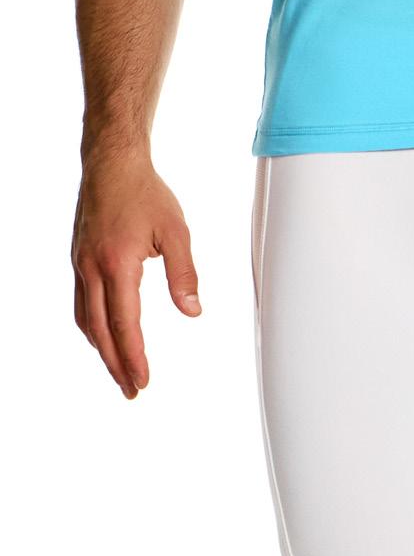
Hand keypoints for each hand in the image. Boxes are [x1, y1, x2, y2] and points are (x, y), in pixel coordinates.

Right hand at [71, 150, 200, 398]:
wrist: (111, 164)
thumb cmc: (146, 193)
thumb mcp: (175, 231)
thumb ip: (184, 274)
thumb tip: (192, 312)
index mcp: (118, 266)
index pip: (125, 325)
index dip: (134, 358)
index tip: (143, 382)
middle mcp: (92, 271)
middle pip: (101, 332)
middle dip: (116, 365)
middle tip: (131, 391)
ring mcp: (81, 266)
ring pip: (86, 321)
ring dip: (102, 350)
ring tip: (119, 370)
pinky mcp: (79, 260)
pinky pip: (81, 304)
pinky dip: (93, 327)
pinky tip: (104, 333)